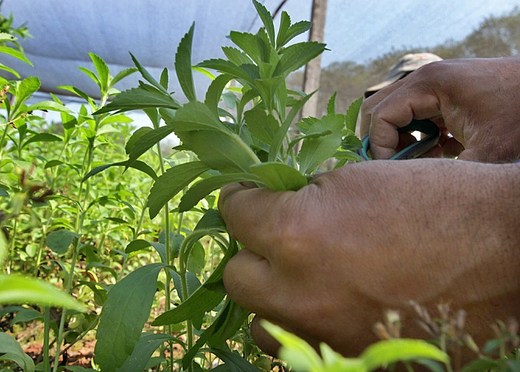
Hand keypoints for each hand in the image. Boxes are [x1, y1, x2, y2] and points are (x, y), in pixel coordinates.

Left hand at [219, 160, 519, 357]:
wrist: (507, 252)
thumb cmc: (438, 203)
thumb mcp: (358, 180)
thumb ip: (303, 201)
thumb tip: (277, 208)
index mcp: (296, 235)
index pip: (235, 214)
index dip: (241, 199)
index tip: (249, 195)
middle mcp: (297, 293)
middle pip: (236, 275)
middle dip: (251, 250)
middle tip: (276, 235)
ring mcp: (323, 336)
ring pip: (260, 321)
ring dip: (271, 295)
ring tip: (300, 276)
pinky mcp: (351, 361)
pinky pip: (300, 348)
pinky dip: (302, 325)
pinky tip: (327, 304)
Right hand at [361, 57, 519, 161]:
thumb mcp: (485, 155)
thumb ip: (443, 174)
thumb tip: (412, 190)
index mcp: (429, 85)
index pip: (381, 116)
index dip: (381, 147)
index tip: (394, 172)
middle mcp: (426, 78)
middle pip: (378, 108)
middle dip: (382, 140)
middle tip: (398, 166)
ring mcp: (435, 83)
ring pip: (395, 110)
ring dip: (400, 137)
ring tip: (423, 159)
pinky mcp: (446, 91)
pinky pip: (415, 111)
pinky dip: (417, 132)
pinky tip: (440, 150)